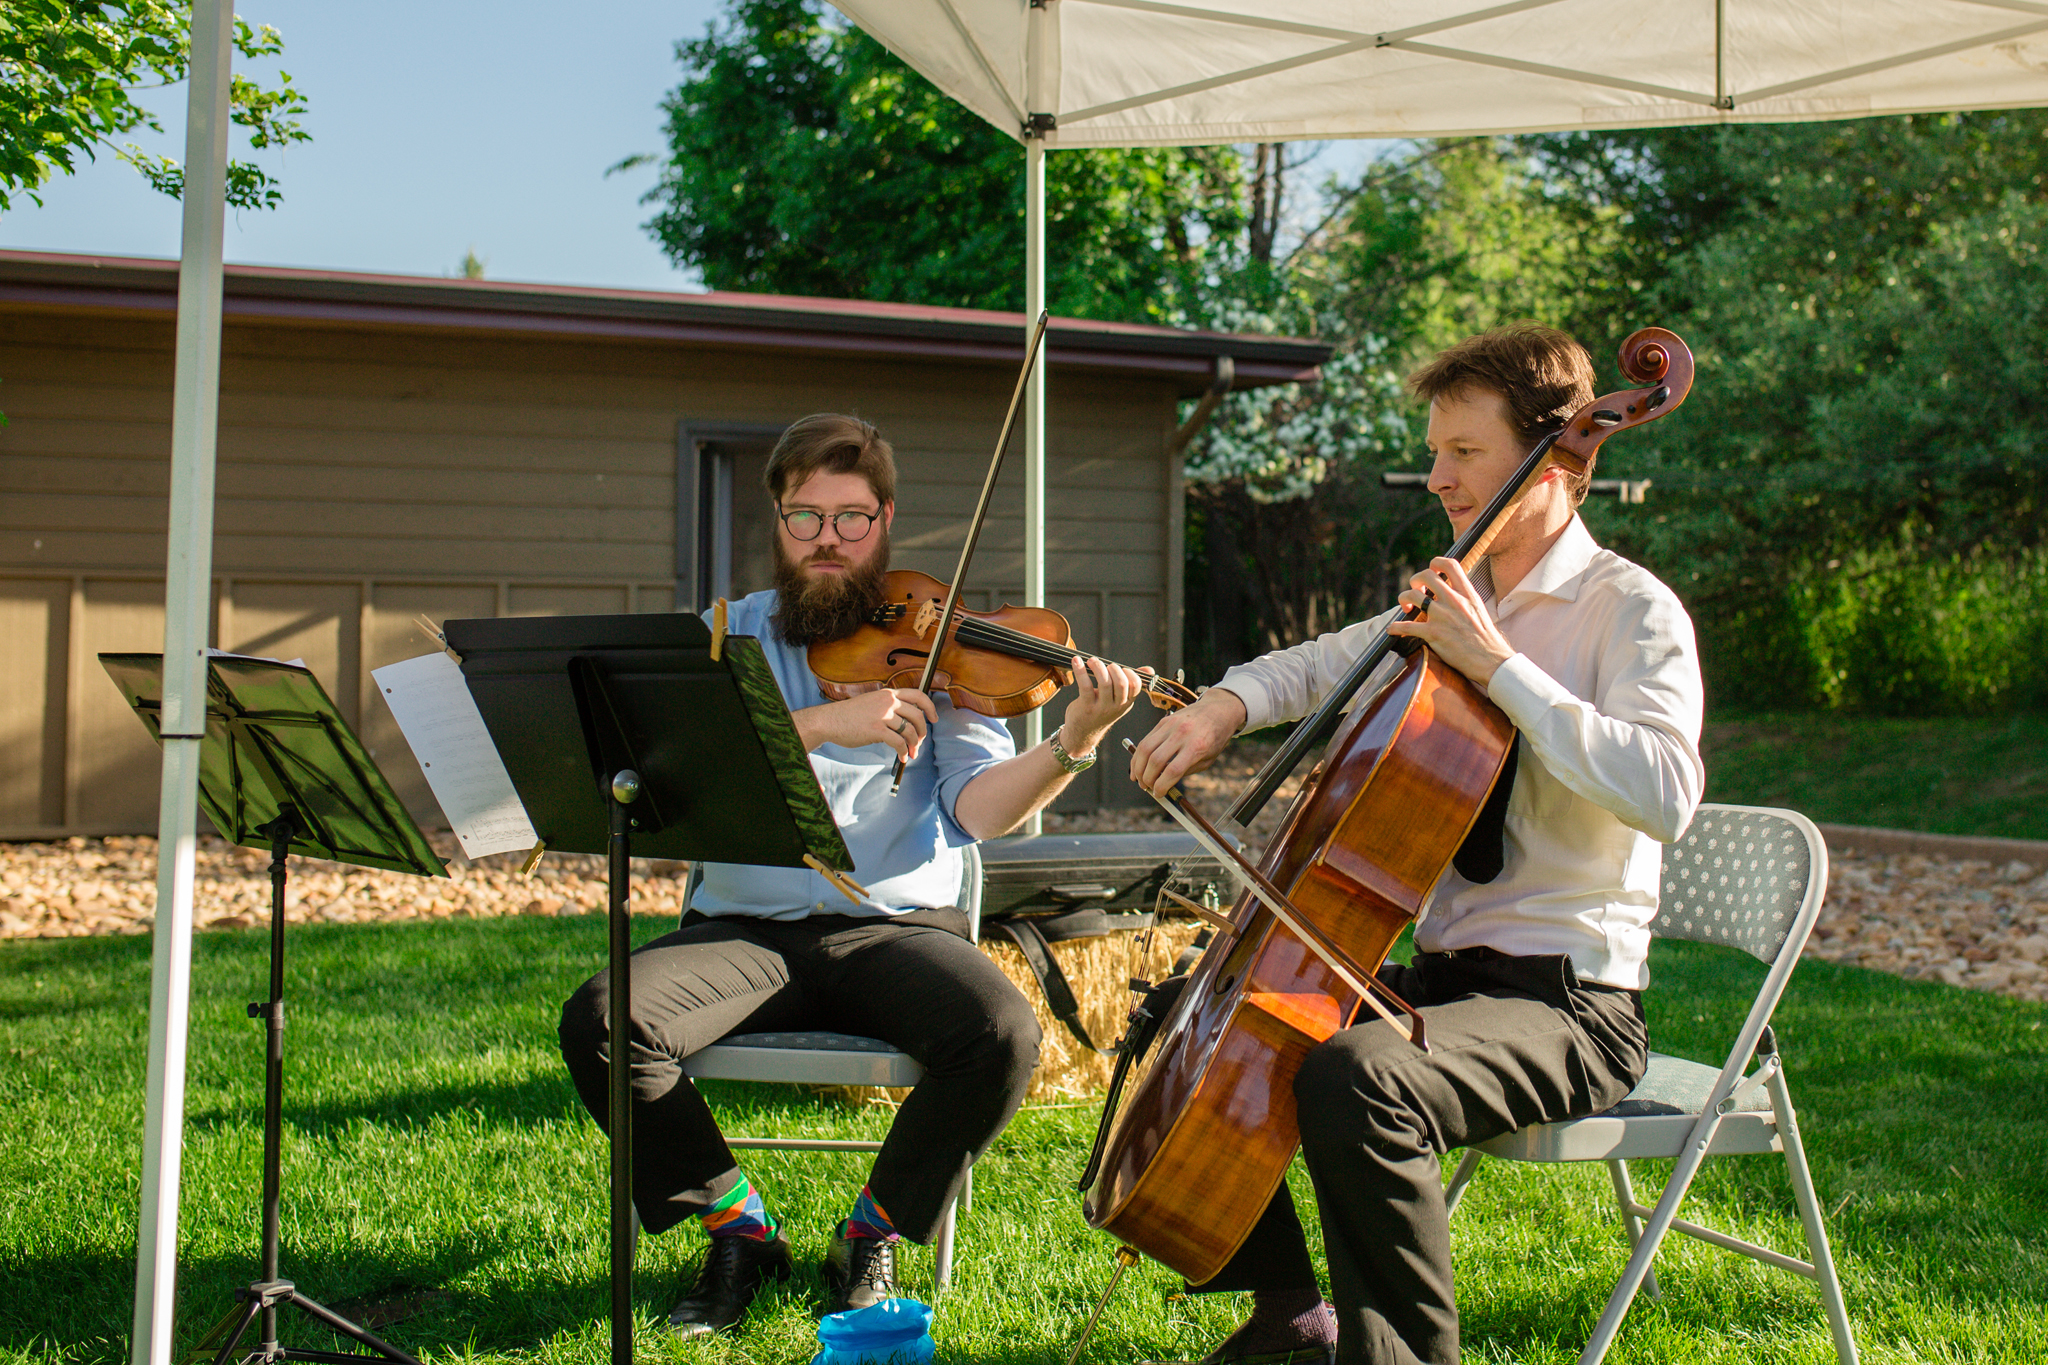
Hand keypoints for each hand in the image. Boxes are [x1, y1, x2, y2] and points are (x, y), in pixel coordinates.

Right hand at [796, 688, 939, 761]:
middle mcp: (888, 702)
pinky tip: (902, 757)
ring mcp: (882, 715)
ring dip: (914, 745)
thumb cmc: (850, 715)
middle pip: (918, 716)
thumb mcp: (872, 702)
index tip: (933, 718)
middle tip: (919, 743)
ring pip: (910, 731)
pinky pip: (898, 743)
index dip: (930, 707)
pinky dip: (903, 752)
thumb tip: (907, 723)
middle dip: (922, 732)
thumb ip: (889, 707)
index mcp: (888, 694)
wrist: (830, 720)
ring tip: (911, 753)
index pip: (918, 695)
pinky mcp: (876, 730)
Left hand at [1059, 656, 1146, 757]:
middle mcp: (1116, 706)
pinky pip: (1085, 685)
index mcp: (1126, 703)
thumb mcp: (1118, 700)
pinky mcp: (1086, 706)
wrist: (1082, 733)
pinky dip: (1080, 670)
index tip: (1122, 668)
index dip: (1130, 673)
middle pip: (1121, 683)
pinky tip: (1076, 661)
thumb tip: (1148, 670)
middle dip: (1114, 668)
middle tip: (1106, 665)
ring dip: (1098, 667)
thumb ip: (1130, 684)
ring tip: (1092, 661)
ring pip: (1105, 683)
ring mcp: (1101, 707)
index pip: (1136, 686)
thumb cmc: (1100, 711)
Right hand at [1128, 687, 1245, 794]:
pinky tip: (1138, 765)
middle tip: (1147, 788)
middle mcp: (1182, 734)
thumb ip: (1186, 771)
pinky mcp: (1162, 721)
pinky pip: (1145, 740)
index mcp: (1197, 747)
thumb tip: (1164, 784)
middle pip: (1155, 761)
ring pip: (1145, 749)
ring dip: (1138, 768)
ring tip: (1139, 779)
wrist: (1217, 710)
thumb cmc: (1214, 738)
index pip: (1172, 771)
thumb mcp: (1207, 760)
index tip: (1159, 794)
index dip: (1162, 786)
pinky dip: (1138, 755)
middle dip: (1147, 779)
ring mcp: (1170, 726)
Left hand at [1385, 557, 1516, 686]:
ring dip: (1403, 600)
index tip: (1431, 571)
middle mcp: (1454, 601)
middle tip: (1415, 591)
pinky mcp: (1434, 634)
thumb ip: (1465, 600)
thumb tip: (1452, 594)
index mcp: (1468, 594)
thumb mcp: (1479, 610)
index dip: (1436, 563)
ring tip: (1406, 608)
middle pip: (1426, 576)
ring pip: (1412, 596)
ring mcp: (1443, 616)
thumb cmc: (1487, 640)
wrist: (1492, 661)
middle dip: (1415, 580)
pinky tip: (1392, 630)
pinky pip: (1406, 627)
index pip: (1450, 565)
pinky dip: (1395, 628)